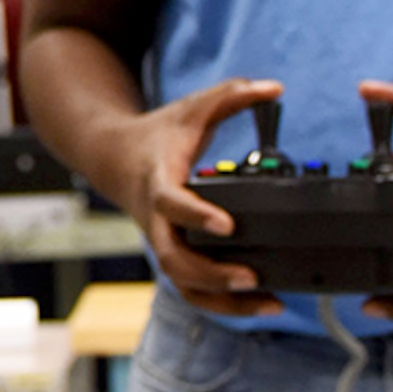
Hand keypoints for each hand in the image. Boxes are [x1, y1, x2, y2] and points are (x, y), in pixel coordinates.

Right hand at [100, 76, 285, 317]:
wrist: (117, 159)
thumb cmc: (159, 136)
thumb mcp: (193, 108)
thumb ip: (233, 94)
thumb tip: (275, 87)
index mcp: (159, 182)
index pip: (171, 204)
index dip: (196, 216)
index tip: (227, 225)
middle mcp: (157, 220)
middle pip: (173, 259)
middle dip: (211, 274)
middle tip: (250, 276)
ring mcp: (163, 242)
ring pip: (183, 284)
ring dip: (222, 299)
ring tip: (265, 300)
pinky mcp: (173, 255)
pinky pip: (192, 289)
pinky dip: (223, 303)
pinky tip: (260, 304)